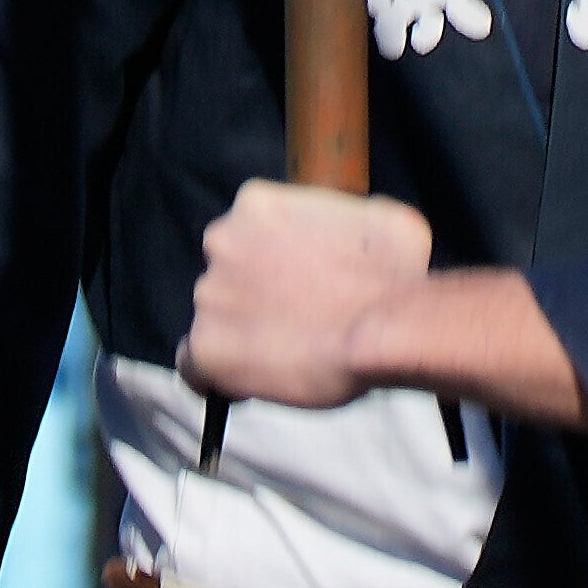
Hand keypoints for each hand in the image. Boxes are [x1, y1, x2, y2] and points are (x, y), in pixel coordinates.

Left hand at [183, 178, 440, 413]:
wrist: (386, 327)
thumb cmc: (394, 272)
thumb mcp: (382, 218)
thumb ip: (347, 219)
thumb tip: (352, 236)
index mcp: (255, 204)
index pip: (244, 235)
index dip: (268, 265)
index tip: (293, 287)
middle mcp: (222, 241)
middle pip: (225, 276)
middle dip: (253, 298)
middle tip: (294, 322)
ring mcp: (208, 295)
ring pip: (213, 320)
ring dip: (241, 336)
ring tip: (286, 355)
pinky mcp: (205, 347)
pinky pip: (193, 368)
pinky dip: (215, 377)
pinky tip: (246, 382)